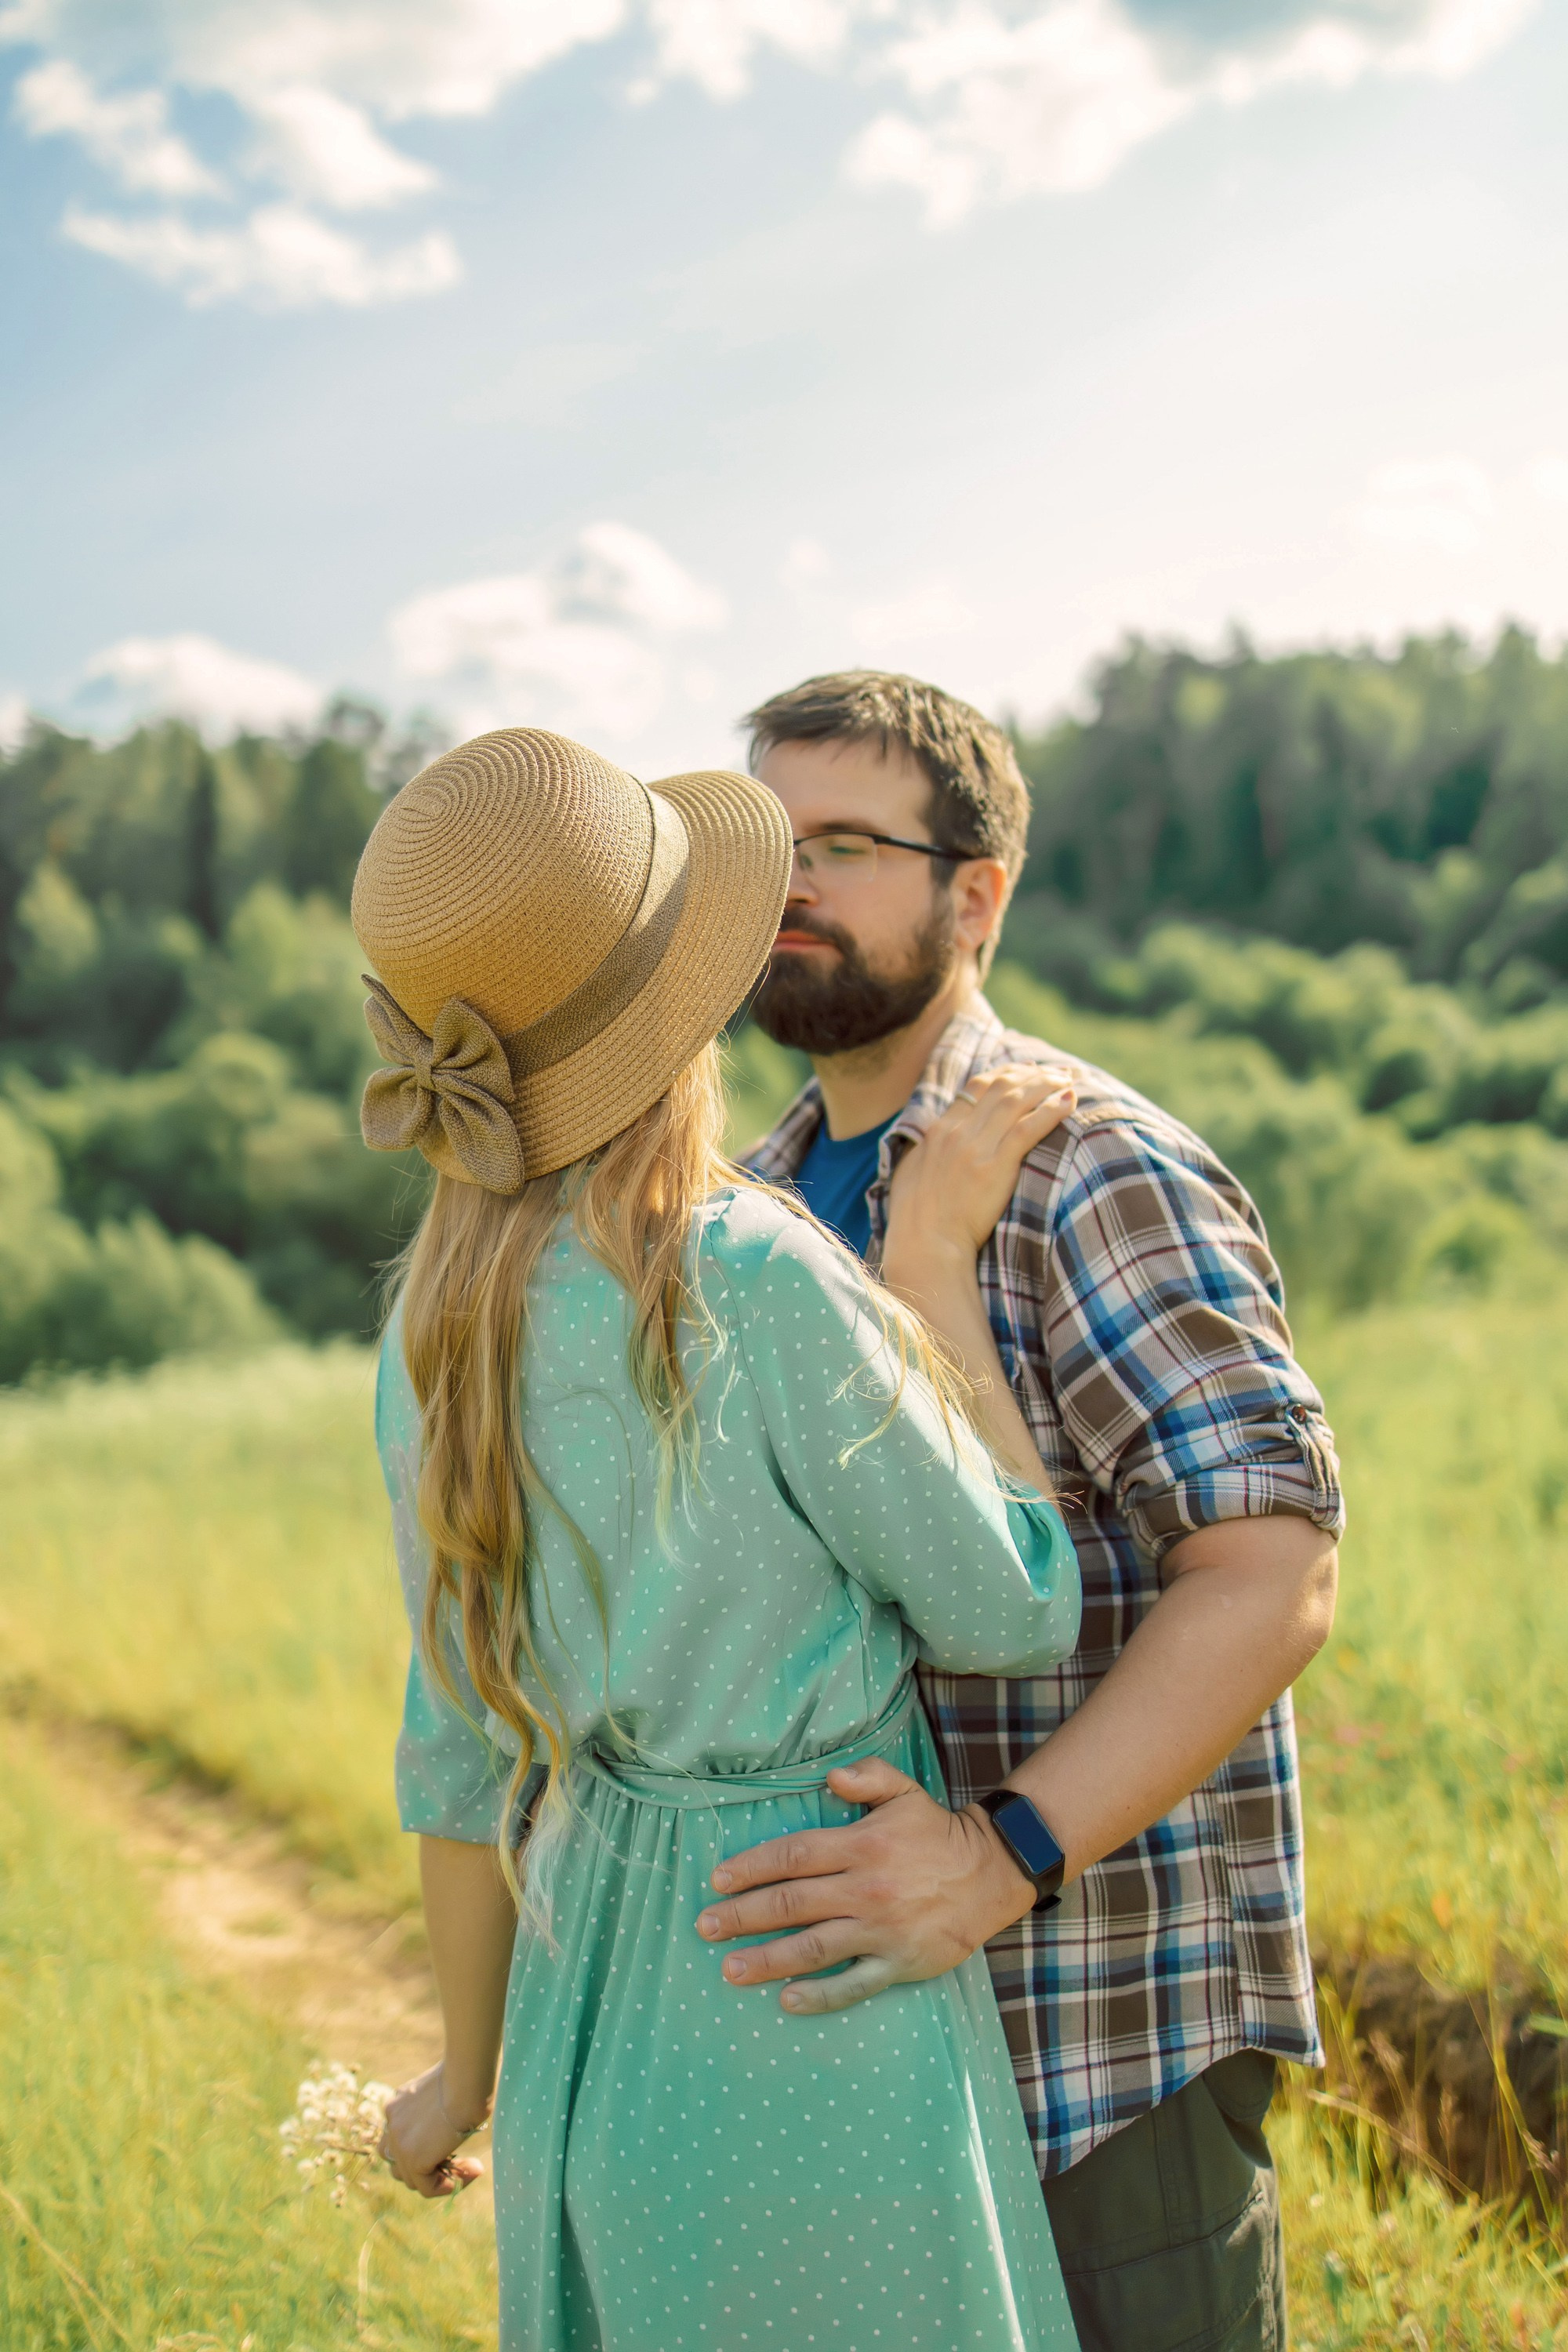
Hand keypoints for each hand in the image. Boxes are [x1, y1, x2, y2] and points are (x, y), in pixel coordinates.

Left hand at [379, 2062, 489, 2198]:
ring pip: (410, 2179)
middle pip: (398, 2162)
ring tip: (465, 2169)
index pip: (399, 2139)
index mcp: (398, 2104)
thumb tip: (448, 2132)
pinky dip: (446, 2186)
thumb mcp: (443, 2091)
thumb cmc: (467, 2076)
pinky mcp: (413, 2159)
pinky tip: (470, 2171)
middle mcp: (392, 2122)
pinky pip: (426, 2188)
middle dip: (425, 2167)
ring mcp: (399, 2142)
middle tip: (456, 2162)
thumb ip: (436, 2112)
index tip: (449, 2147)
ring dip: (436, 2179)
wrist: (466, 2079)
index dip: (423, 2148)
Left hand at [693, 1756, 1036, 2013]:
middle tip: (705, 1926)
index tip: (718, 1880)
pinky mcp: (899, 1963)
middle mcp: (866, 1889)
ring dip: (767, 1960)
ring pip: (813, 1948)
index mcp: (863, 1845)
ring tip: (729, 1969)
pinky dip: (819, 1995)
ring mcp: (881, 1930)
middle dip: (743, 1916)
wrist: (991, 1874)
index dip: (752, 1867)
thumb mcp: (905, 1791)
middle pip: (792, 1904)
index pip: (793, 1855)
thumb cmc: (936, 1833)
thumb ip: (866, 1777)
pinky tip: (786, 1999)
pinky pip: (852, 1984)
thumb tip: (828, 1779)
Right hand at [882, 1064, 1075, 1273]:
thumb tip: (934, 1137)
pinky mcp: (995, 1167)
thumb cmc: (917, 1218)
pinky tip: (1070, 1102)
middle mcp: (957, 1131)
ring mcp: (976, 1148)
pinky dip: (1051, 1110)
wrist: (926, 1244)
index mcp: (940, 1130)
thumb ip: (927, 1149)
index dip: (1007, 1073)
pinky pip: (1027, 1128)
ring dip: (1047, 1085)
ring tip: (1070, 1080)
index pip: (977, 1085)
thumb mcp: (913, 1172)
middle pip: (1001, 1086)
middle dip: (1034, 1073)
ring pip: (1016, 1100)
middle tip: (1059, 1071)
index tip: (1029, 1070)